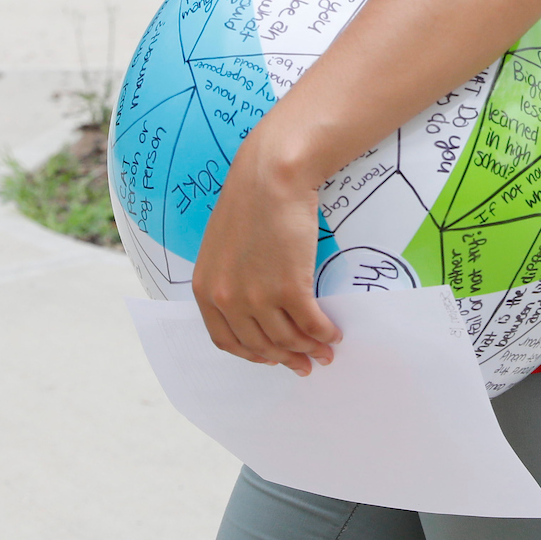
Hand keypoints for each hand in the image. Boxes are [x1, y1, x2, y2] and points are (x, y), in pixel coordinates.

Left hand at [189, 123, 342, 374]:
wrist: (271, 174)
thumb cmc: (250, 201)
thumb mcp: (222, 246)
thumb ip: (230, 279)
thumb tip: (254, 308)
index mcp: (206, 289)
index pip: (227, 341)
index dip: (253, 354)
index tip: (272, 357)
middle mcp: (228, 299)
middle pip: (260, 345)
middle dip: (286, 359)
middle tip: (304, 365)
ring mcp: (258, 296)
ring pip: (288, 339)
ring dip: (309, 349)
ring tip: (325, 350)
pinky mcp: (290, 288)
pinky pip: (312, 325)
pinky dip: (325, 335)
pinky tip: (334, 333)